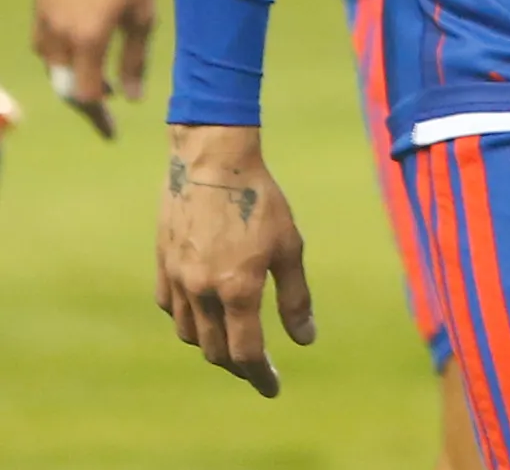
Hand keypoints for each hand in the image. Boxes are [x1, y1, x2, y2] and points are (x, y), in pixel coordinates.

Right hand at [32, 0, 156, 137]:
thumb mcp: (143, 18)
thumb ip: (134, 61)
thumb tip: (131, 99)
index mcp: (87, 40)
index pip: (83, 94)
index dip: (97, 116)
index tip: (112, 131)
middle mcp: (59, 34)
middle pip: (64, 84)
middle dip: (85, 102)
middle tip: (106, 114)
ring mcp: (44, 19)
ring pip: (52, 65)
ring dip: (73, 77)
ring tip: (100, 77)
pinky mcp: (39, 6)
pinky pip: (45, 43)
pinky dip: (62, 56)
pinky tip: (84, 50)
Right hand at [156, 125, 314, 396]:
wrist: (211, 163)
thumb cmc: (260, 200)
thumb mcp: (289, 246)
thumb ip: (294, 296)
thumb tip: (305, 338)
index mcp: (237, 288)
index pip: (246, 353)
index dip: (260, 376)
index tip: (273, 388)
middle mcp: (202, 291)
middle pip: (216, 351)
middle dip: (239, 367)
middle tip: (257, 371)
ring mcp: (177, 280)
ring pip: (189, 334)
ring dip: (211, 346)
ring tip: (233, 345)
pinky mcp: (162, 265)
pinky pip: (171, 309)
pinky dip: (188, 320)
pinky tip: (203, 314)